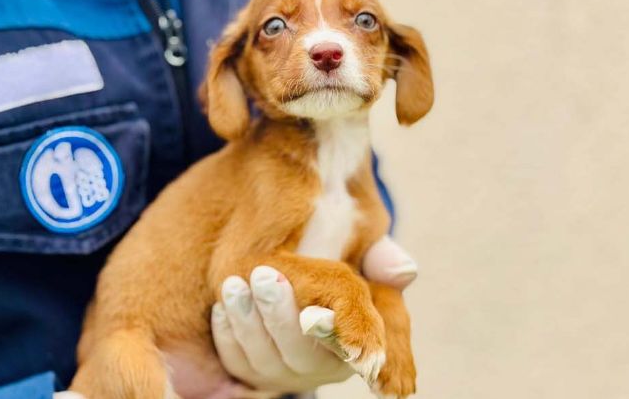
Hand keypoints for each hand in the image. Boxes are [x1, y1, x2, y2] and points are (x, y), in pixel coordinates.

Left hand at [210, 235, 417, 396]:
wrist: (291, 268)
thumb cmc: (335, 262)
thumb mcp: (362, 254)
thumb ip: (381, 258)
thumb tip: (405, 270)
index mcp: (359, 342)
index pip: (354, 346)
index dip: (334, 334)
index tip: (313, 314)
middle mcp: (325, 366)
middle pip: (303, 356)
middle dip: (280, 317)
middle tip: (264, 276)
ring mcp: (287, 373)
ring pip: (265, 362)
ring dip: (247, 323)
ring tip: (234, 284)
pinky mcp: (253, 374)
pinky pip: (237, 365)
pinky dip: (229, 336)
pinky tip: (223, 306)